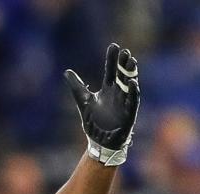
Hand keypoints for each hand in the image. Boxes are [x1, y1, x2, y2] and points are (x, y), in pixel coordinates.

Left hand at [65, 44, 139, 165]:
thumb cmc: (94, 121)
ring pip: (129, 85)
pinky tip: (133, 83)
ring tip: (131, 62)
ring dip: (131, 74)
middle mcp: (118, 93)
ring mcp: (124, 103)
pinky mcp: (128, 114)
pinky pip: (133, 101)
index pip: (111, 70)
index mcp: (108, 89)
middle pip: (122, 75)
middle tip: (125, 52)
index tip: (114, 46)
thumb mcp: (83, 101)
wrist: (99, 142)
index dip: (112, 59)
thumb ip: (77, 86)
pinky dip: (133, 92)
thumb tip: (66, 71)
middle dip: (124, 64)